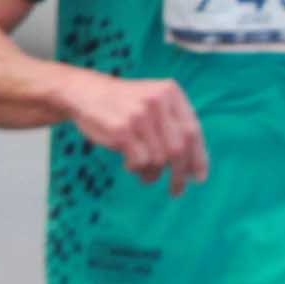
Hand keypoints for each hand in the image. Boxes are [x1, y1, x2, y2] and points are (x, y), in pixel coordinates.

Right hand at [76, 71, 207, 189]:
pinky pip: (139, 162)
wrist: (85, 92)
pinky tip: (129, 165)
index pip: (193, 131)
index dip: (198, 158)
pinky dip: (136, 169)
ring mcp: (139, 114)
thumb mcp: (154, 102)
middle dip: (179, 175)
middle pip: (178, 149)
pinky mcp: (121, 129)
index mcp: (171, 92)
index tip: (199, 178)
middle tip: (176, 190)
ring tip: (145, 174)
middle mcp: (158, 100)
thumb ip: (175, 126)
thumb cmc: (126, 106)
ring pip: (159, 159)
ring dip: (152, 173)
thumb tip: (193, 169)